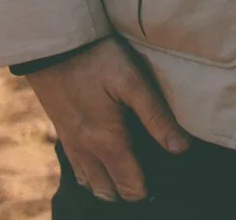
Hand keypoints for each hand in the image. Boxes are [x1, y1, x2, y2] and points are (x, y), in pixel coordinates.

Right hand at [23, 37, 189, 201]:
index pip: (130, 187)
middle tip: (147, 175)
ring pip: (90, 183)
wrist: (53, 43)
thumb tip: (181, 148)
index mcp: (107, 142)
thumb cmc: (96, 58)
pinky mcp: (61, 130)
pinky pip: (76, 167)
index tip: (162, 179)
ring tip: (126, 171)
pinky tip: (100, 158)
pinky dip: (90, 173)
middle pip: (109, 192)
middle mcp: (86, 150)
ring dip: (108, 185)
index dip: (147, 190)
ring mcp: (71, 142)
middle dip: (128, 192)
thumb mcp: (132, 80)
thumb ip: (156, 116)